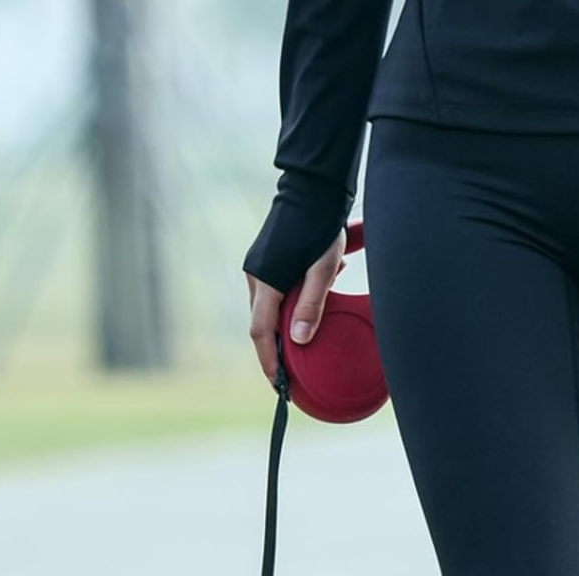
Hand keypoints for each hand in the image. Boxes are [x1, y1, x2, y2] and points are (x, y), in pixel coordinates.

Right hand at [246, 230, 347, 385]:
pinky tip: (312, 306)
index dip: (269, 361)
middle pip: (263, 324)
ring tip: (307, 345)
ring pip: (270, 309)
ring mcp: (258, 269)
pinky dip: (290, 307)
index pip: (261, 332)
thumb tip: (298, 341)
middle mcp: (255, 277)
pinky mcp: (266, 262)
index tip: (278, 384)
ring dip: (287, 327)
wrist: (311, 188)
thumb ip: (311, 305)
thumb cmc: (320, 227)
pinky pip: (275, 294)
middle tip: (294, 375)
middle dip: (277, 351)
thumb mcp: (323, 270)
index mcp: (266, 282)